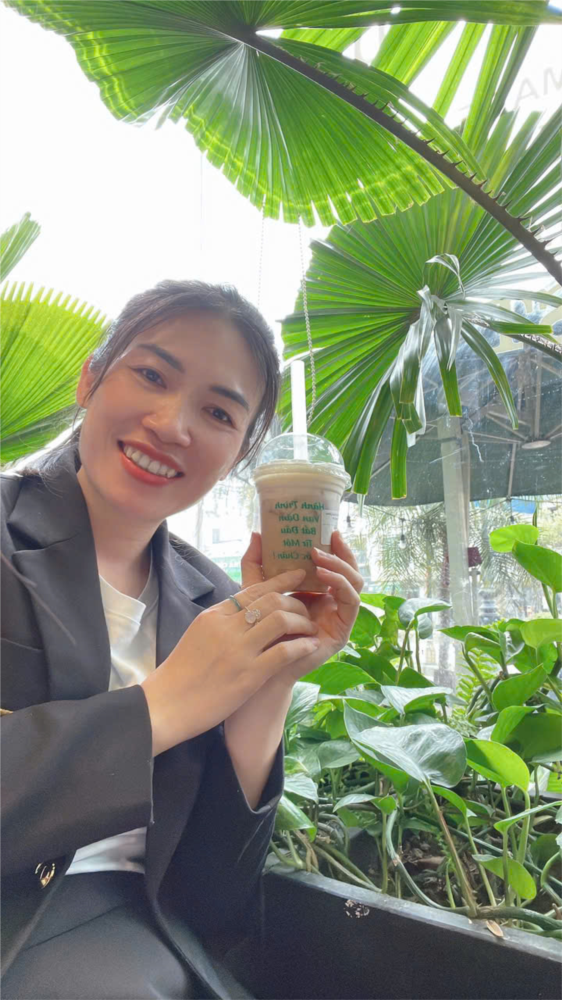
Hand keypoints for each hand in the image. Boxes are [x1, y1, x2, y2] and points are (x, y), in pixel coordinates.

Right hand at [141, 567, 319, 754]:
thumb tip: (245, 610)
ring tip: (311, 629)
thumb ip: (222, 621)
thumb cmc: (181, 673)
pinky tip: (311, 647)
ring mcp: (238, 650)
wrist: (165, 705)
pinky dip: (302, 646)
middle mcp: (227, 627)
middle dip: (295, 601)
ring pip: (281, 620)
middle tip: (307, 609)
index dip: (280, 580)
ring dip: (302, 622)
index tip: (299, 576)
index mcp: (214, 615)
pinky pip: (284, 652)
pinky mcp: (248, 675)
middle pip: (271, 600)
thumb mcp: (198, 635)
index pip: (253, 589)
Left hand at [241, 531, 362, 684]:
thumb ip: (257, 563)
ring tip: (319, 557)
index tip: (328, 530)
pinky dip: (339, 585)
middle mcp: (333, 603)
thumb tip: (257, 533)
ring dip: (340, 566)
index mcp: (319, 593)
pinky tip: (323, 576)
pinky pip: (351, 603)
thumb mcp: (258, 589)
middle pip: (351, 572)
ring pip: (354, 584)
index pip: (337, 566)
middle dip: (342, 553)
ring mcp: (340, 617)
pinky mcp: (342, 631)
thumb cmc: (260, 629)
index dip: (337, 548)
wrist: (260, 664)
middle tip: (328, 538)